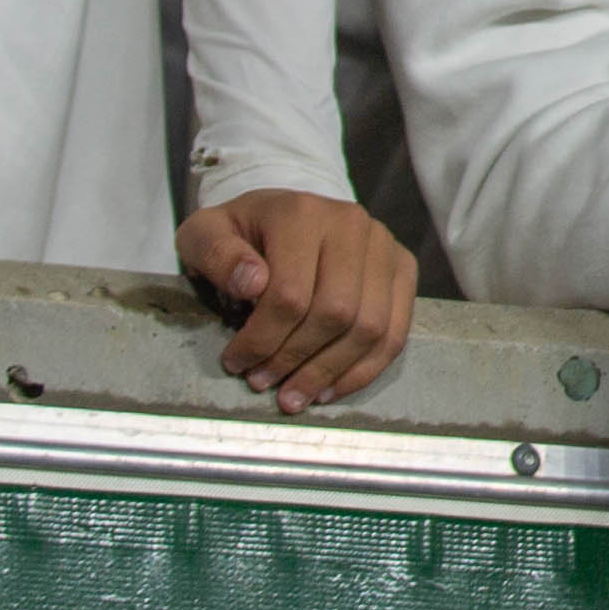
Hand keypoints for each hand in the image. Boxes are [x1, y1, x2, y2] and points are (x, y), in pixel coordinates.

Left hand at [175, 189, 416, 414]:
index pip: (290, 293)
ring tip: (295, 395)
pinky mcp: (402, 267)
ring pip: (369, 327)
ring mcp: (383, 245)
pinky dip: (364, 370)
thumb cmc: (242, 233)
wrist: (286, 215)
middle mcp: (351, 223)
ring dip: (329, 372)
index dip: (262, 340)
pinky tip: (331, 389)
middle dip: (295, 360)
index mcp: (301, 213)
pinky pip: (395, 332)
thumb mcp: (205, 234)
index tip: (236, 363)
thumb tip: (252, 283)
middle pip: (335, 312)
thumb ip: (216, 254)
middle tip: (262, 383)